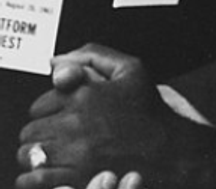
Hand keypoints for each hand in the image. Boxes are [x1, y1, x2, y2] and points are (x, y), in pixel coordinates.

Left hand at [16, 45, 215, 188]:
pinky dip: (36, 176)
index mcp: (85, 93)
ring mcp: (74, 152)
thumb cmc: (149, 110)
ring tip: (55, 154)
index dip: (50, 110)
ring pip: (30, 154)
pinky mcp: (75, 178)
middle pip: (31, 130)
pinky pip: (35, 178)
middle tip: (59, 136)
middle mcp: (75, 122)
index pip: (40, 104)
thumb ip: (91, 55)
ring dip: (37, 155)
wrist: (168, 149)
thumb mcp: (130, 68)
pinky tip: (53, 171)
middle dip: (41, 133)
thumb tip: (55, 62)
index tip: (62, 115)